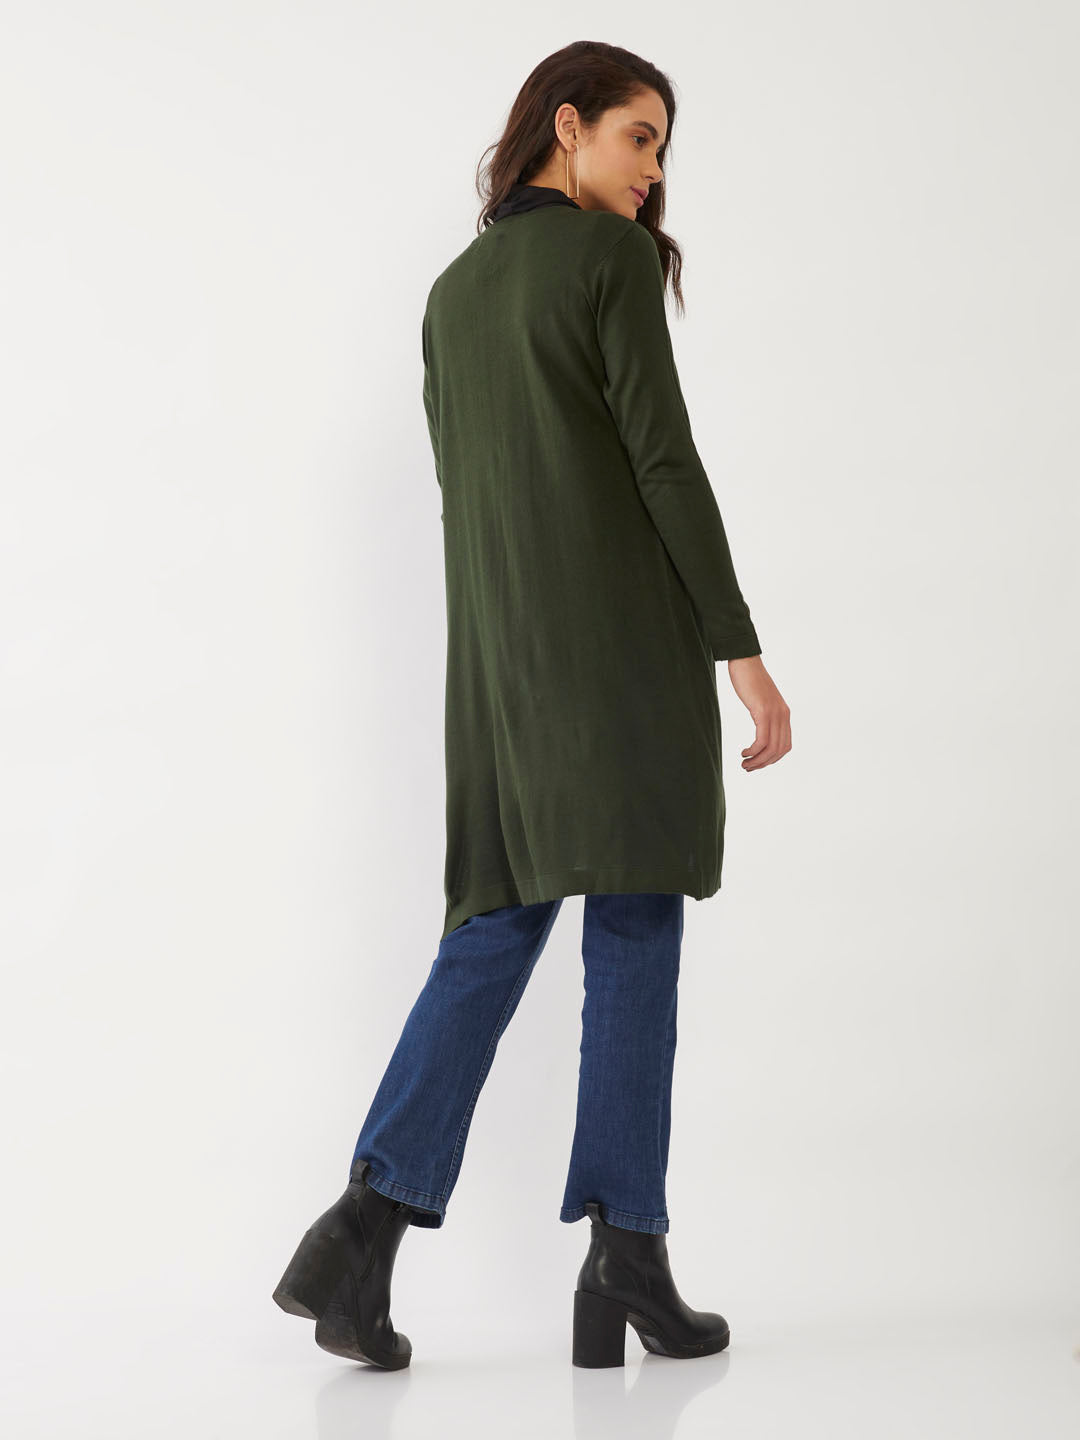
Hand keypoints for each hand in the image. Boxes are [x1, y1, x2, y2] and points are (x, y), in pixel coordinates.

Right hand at [726, 655, 790, 770]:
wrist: (745, 660)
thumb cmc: (748, 679)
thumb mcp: (760, 700)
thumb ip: (764, 713)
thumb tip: (761, 726)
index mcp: (783, 714)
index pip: (785, 746)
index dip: (772, 760)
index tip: (757, 763)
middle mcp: (783, 715)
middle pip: (779, 750)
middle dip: (763, 764)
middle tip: (748, 768)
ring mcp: (774, 713)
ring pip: (771, 748)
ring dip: (757, 761)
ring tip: (744, 765)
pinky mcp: (763, 711)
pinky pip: (762, 740)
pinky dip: (754, 751)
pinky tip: (744, 752)